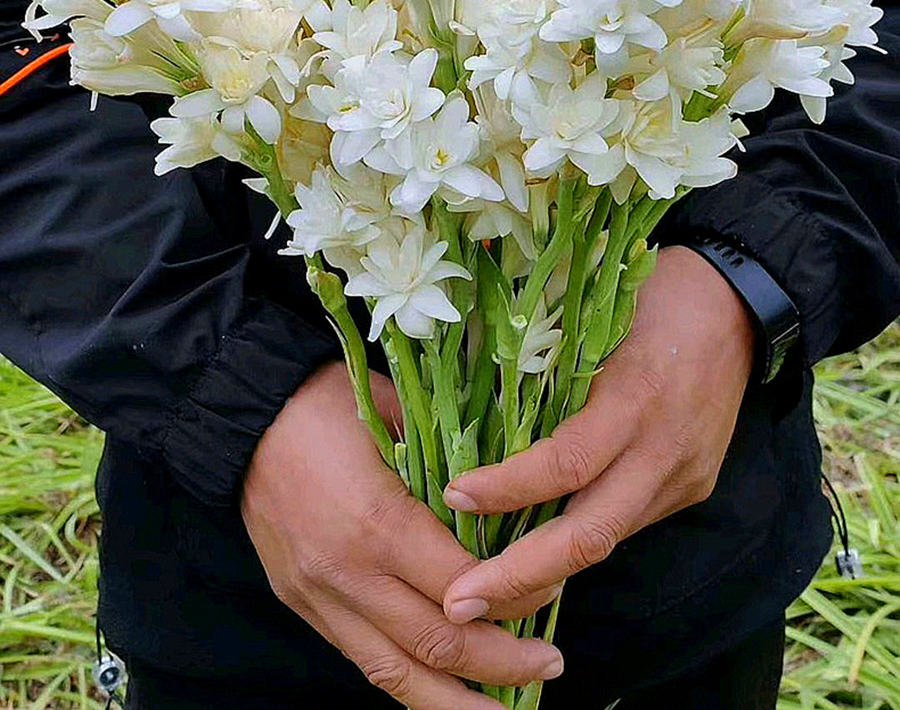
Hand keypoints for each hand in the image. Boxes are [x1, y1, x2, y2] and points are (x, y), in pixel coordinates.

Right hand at [241, 360, 564, 708]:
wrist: (241, 413)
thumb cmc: (323, 401)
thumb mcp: (396, 413)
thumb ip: (449, 457)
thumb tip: (505, 490)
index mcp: (377, 523)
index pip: (463, 586)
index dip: (515, 599)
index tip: (551, 592)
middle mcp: (348, 574)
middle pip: (437, 644)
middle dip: (501, 665)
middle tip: (549, 665)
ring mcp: (320, 597)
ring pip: (395, 674)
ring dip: (456, 703)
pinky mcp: (302, 605)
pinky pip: (362, 659)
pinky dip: (407, 682)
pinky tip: (442, 689)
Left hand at [441, 246, 755, 623]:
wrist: (740, 304)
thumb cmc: (655, 293)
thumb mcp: (597, 316)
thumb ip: (547, 364)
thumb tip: (470, 393)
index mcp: (636, 399)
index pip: (566, 463)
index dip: (508, 487)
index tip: (454, 494)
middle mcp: (663, 451)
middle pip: (590, 536)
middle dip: (520, 578)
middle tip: (458, 604)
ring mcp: (682, 476)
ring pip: (607, 541)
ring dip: (543, 573)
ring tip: (482, 594)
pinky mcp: (689, 487)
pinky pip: (625, 522)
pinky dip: (576, 541)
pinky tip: (532, 555)